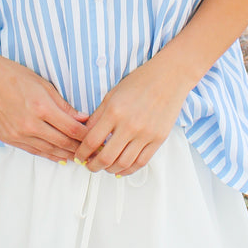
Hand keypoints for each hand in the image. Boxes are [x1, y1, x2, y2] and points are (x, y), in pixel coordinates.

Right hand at [0, 51, 88, 163]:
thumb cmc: (14, 76)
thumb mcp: (44, 85)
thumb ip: (63, 106)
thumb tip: (82, 119)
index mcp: (42, 107)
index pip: (72, 129)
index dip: (87, 136)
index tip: (98, 138)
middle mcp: (30, 124)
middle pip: (63, 142)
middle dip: (81, 148)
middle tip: (93, 152)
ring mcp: (18, 134)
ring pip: (49, 150)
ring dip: (66, 154)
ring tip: (80, 157)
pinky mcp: (9, 138)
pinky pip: (34, 151)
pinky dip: (49, 155)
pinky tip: (59, 157)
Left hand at [73, 55, 189, 175]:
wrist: (169, 77)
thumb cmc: (139, 82)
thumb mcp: (112, 95)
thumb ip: (97, 116)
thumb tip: (85, 136)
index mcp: (114, 111)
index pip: (91, 141)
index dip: (82, 153)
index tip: (79, 157)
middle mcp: (129, 125)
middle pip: (106, 158)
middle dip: (93, 166)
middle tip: (89, 166)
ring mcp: (146, 134)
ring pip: (123, 164)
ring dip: (110, 170)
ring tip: (105, 167)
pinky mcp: (158, 139)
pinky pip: (141, 162)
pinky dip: (129, 170)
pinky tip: (121, 169)